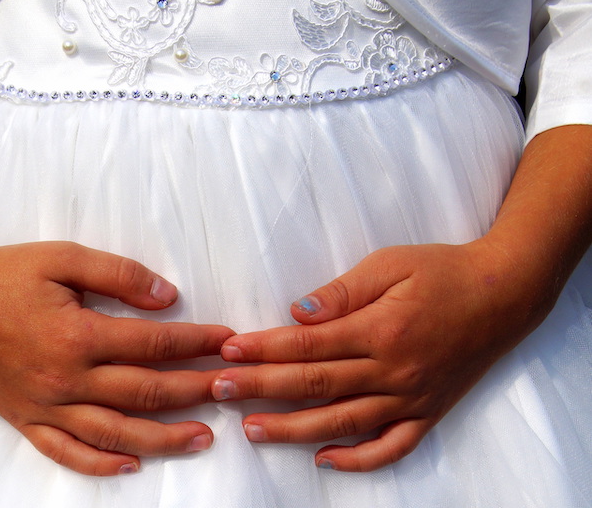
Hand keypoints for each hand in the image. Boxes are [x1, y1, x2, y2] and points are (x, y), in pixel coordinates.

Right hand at [0, 241, 233, 475]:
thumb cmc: (2, 274)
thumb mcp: (62, 257)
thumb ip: (118, 274)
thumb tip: (168, 297)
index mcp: (79, 335)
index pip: (155, 344)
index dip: (198, 343)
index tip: (229, 341)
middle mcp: (68, 379)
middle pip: (147, 392)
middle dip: (196, 390)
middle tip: (233, 389)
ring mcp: (46, 407)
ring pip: (117, 433)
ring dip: (165, 439)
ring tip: (205, 437)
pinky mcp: (26, 421)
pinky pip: (67, 453)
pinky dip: (101, 465)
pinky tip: (133, 466)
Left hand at [210, 241, 551, 471]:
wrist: (504, 294)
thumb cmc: (442, 271)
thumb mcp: (390, 265)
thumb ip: (342, 292)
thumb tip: (298, 312)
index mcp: (381, 330)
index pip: (308, 346)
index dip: (264, 349)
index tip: (228, 350)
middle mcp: (394, 371)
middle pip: (315, 386)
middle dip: (261, 388)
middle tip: (219, 389)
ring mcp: (412, 398)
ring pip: (343, 422)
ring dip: (293, 429)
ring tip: (252, 429)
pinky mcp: (428, 413)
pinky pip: (391, 447)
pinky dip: (358, 459)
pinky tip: (323, 459)